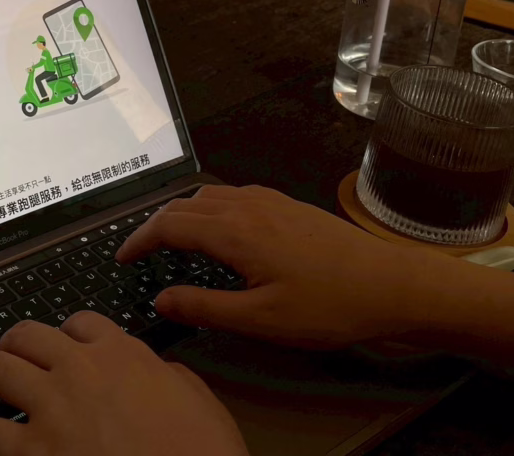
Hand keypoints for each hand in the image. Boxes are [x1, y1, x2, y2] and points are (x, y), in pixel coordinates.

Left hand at [0, 314, 249, 455]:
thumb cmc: (203, 455)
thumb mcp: (198, 401)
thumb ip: (167, 375)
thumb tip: (155, 371)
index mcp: (122, 354)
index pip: (80, 323)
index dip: (65, 333)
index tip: (59, 345)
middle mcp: (79, 371)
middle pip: (27, 335)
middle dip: (12, 344)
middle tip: (6, 357)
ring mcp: (50, 409)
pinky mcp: (29, 453)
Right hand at [117, 185, 442, 349]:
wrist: (391, 283)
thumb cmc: (327, 305)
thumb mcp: (261, 319)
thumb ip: (205, 307)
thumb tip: (161, 299)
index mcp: (234, 231)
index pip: (169, 225)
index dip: (139, 240)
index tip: (122, 259)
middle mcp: (246, 205)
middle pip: (183, 204)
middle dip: (154, 224)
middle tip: (139, 252)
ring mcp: (268, 200)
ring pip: (207, 194)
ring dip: (180, 212)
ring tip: (170, 240)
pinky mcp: (286, 204)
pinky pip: (230, 194)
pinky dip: (207, 207)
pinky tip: (217, 229)